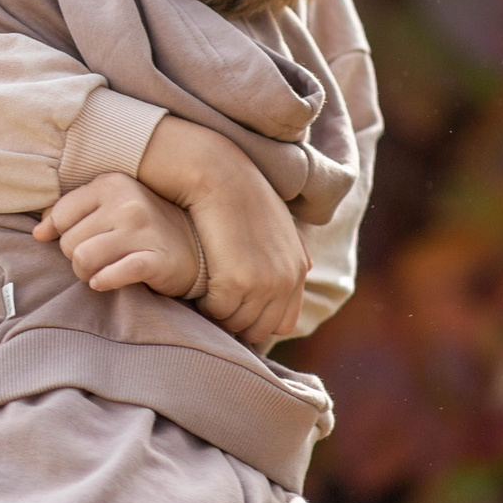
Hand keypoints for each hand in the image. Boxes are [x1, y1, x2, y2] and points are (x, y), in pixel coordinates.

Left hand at [35, 174, 200, 296]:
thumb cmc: (140, 227)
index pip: (60, 214)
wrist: (193, 247)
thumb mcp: (107, 208)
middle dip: (74, 258)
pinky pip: (112, 275)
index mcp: (112, 184)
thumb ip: (70, 212)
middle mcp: (128, 202)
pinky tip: (105, 282)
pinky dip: (103, 282)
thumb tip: (38, 233)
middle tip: (94, 260)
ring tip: (98, 271)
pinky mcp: (156, 259)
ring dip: (85, 273)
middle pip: (69, 241)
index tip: (79, 241)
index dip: (62, 235)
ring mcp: (143, 230)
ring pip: (83, 259)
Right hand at [133, 117, 309, 343]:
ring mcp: (264, 283)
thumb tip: (307, 267)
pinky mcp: (237, 281)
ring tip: (203, 289)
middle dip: (235, 320)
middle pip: (257, 329)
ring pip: (235, 323)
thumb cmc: (239, 195)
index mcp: (297, 269)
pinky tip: (196, 283)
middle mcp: (286, 280)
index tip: (233, 307)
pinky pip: (217, 311)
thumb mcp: (278, 222)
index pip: (281, 323)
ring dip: (217, 312)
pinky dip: (204, 303)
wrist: (217, 173)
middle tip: (213, 300)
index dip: (255, 320)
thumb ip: (293, 249)